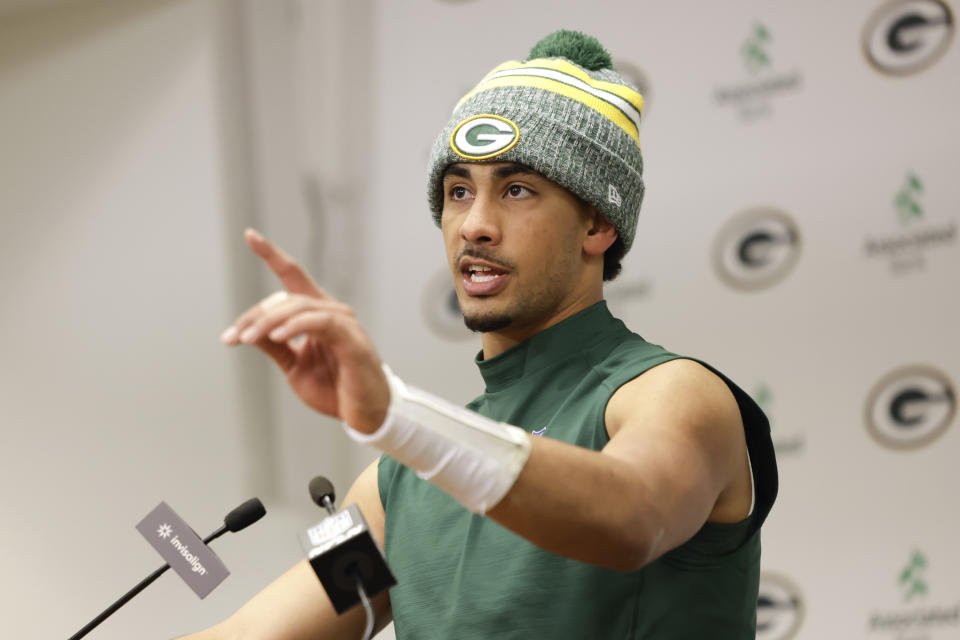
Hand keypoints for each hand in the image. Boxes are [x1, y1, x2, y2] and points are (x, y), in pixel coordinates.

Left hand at [220, 229, 388, 433]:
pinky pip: (319, 323)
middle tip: (233, 336)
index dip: (272, 255)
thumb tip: (246, 332)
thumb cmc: (335, 389)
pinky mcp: (351, 339)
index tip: (250, 235)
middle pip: (286, 298)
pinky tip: (277, 336)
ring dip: (267, 322)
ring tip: (246, 339)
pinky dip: (295, 327)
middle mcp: (332, 311)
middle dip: (255, 315)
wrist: (364, 415)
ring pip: (298, 308)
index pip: (293, 276)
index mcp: (318, 314)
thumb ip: (274, 346)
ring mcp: (344, 323)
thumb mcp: (294, 366)